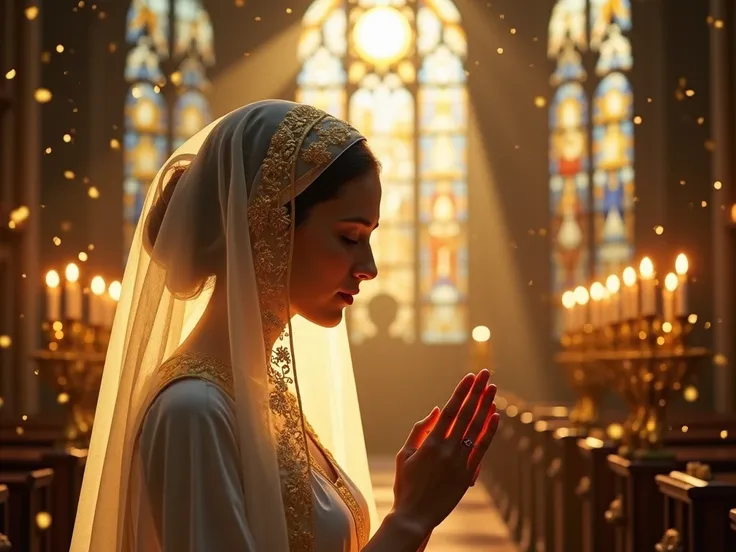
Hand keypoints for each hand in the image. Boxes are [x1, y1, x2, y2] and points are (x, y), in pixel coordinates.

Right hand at [391, 370, 499, 532]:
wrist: (414, 516)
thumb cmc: (406, 484)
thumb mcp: (405, 454)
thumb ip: (419, 430)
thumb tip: (435, 409)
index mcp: (430, 443)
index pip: (449, 410)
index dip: (461, 391)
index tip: (469, 376)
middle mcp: (447, 449)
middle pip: (466, 414)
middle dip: (476, 391)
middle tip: (485, 373)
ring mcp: (460, 462)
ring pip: (476, 428)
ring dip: (486, 406)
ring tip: (493, 388)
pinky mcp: (468, 474)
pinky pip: (482, 449)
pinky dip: (490, 432)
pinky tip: (496, 416)